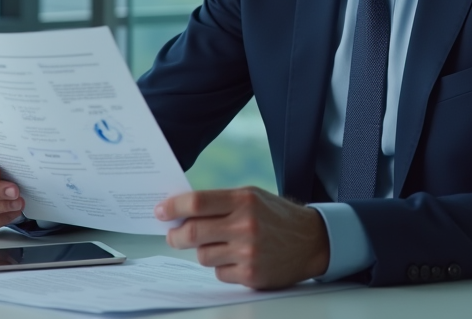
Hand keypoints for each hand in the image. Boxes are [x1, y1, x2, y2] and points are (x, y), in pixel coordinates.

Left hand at [156, 187, 328, 289]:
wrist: (311, 241)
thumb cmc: (275, 216)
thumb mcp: (251, 197)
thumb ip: (219, 202)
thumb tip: (180, 212)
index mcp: (244, 199)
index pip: (197, 202)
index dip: (173, 207)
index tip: (160, 211)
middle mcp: (245, 225)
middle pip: (192, 232)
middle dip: (176, 235)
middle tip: (173, 234)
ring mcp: (248, 252)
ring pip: (202, 255)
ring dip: (203, 250)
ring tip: (220, 244)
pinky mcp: (250, 275)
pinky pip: (218, 272)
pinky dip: (221, 266)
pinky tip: (237, 258)